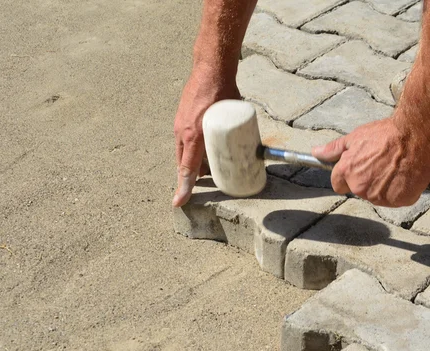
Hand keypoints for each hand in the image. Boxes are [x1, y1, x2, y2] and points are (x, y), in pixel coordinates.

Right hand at [172, 69, 239, 206]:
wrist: (210, 69)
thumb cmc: (223, 92)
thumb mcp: (233, 118)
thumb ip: (236, 135)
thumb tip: (251, 151)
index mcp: (193, 137)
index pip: (187, 170)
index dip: (184, 188)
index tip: (178, 202)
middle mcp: (183, 133)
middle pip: (183, 164)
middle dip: (191, 177)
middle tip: (205, 184)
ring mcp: (179, 125)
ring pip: (184, 153)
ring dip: (192, 163)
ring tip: (208, 167)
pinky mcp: (181, 118)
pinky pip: (184, 141)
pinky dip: (191, 149)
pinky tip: (203, 147)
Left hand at [312, 118, 429, 206]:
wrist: (415, 135)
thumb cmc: (386, 134)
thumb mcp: (355, 137)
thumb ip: (334, 149)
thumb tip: (316, 153)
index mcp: (347, 173)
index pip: (338, 185)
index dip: (347, 176)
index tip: (359, 169)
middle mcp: (360, 188)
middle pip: (359, 190)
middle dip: (367, 180)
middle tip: (381, 164)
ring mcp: (380, 196)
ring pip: (377, 196)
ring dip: (384, 187)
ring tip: (394, 168)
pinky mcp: (399, 200)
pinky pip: (397, 199)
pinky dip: (401, 191)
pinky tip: (405, 175)